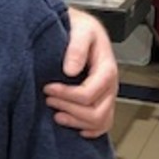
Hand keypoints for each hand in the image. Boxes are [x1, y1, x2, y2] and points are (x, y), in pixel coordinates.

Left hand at [44, 9, 116, 137]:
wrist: (82, 28)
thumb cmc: (81, 29)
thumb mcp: (81, 29)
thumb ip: (76, 47)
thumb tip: (70, 69)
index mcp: (107, 68)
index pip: (89, 94)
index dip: (67, 95)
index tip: (48, 88)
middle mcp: (110, 85)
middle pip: (96, 113)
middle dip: (69, 109)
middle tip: (49, 100)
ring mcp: (107, 95)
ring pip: (99, 122)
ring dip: (75, 121)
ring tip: (56, 113)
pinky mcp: (101, 101)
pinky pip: (102, 124)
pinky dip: (89, 129)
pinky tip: (73, 125)